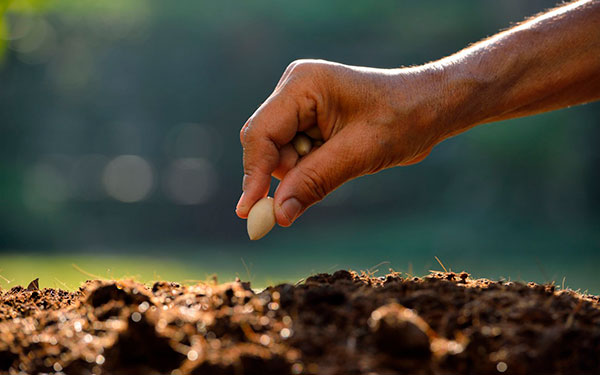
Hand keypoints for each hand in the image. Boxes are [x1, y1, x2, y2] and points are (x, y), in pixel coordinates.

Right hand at [236, 59, 444, 226]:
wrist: (432, 107)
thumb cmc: (403, 118)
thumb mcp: (359, 153)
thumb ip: (315, 181)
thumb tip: (277, 215)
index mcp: (303, 84)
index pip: (262, 134)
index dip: (254, 175)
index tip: (250, 213)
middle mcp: (295, 90)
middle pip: (265, 146)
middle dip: (282, 176)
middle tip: (293, 209)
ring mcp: (301, 105)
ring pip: (279, 155)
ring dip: (300, 174)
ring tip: (342, 165)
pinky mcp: (310, 121)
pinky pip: (295, 155)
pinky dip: (308, 170)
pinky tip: (338, 162)